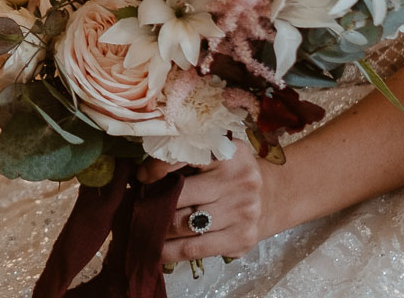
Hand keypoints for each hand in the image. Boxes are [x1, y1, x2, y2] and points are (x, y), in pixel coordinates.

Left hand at [142, 144, 271, 262]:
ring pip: (184, 224)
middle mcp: (239, 180)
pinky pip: (196, 248)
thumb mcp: (213, 155)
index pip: (185, 156)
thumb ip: (184, 160)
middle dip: (151, 203)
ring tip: (139, 228)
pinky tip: (155, 250)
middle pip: (181, 195)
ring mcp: (242, 211)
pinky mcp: (242, 238)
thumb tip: (138, 177)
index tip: (140, 177)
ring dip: (156, 229)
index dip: (157, 167)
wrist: (271, 194)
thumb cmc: (228, 172)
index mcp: (228, 152)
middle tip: (133, 207)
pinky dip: (170, 251)